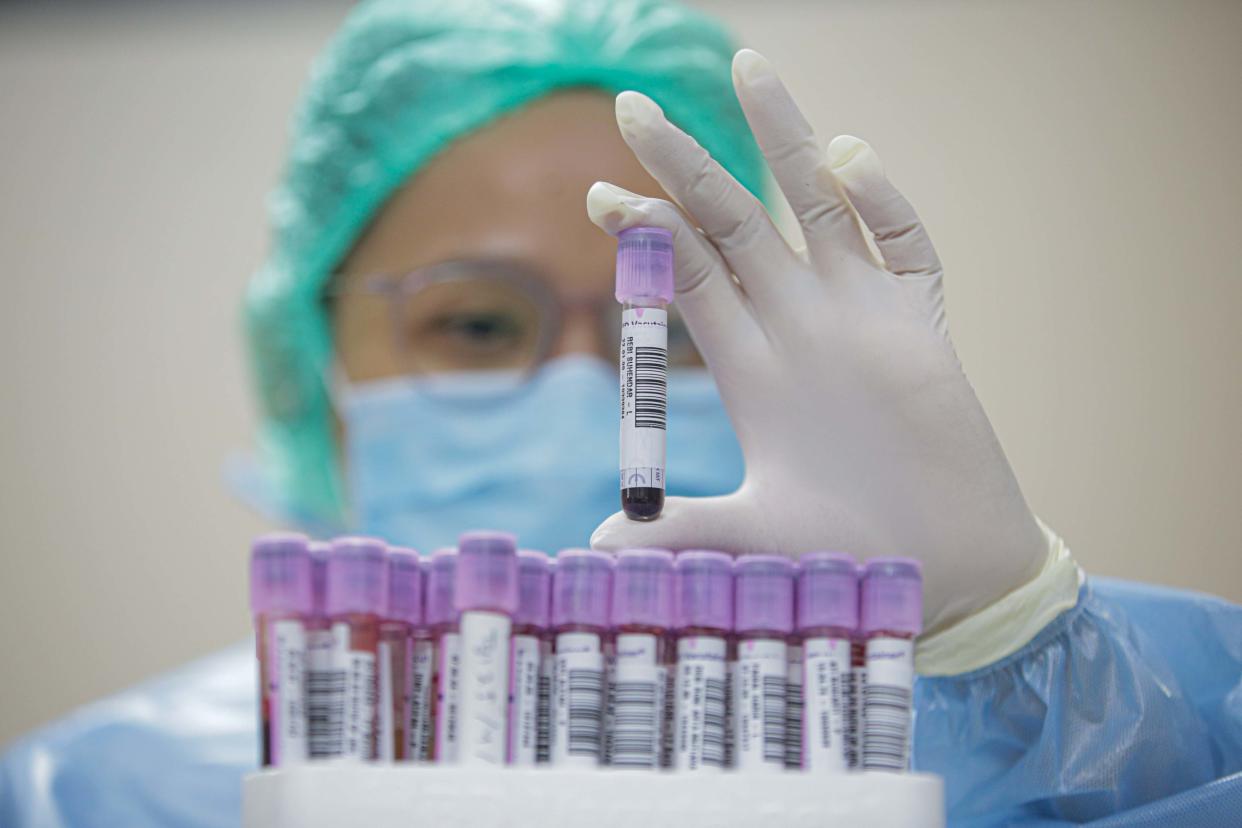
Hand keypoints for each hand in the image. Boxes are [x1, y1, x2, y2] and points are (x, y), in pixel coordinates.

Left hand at [587, 49, 1046, 632]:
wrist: (948, 568)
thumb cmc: (854, 550)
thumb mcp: (755, 534)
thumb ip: (682, 531)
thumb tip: (599, 546)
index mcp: (748, 366)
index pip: (685, 275)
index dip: (644, 233)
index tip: (598, 196)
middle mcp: (795, 326)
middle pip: (731, 222)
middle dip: (682, 165)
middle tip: (631, 106)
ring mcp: (858, 317)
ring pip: (815, 206)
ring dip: (783, 138)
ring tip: (746, 65)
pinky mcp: (919, 324)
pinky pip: (902, 245)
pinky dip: (881, 200)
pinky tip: (848, 161)